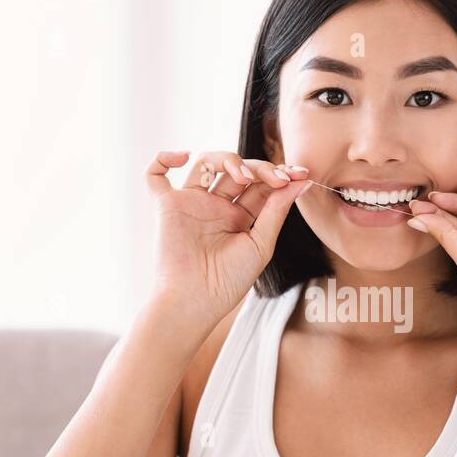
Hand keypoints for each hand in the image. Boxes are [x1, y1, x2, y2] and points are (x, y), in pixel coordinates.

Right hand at [146, 150, 309, 329]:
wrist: (196, 300)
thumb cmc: (229, 281)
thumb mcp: (261, 244)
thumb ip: (277, 210)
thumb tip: (300, 181)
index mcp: (239, 217)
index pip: (259, 185)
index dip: (279, 175)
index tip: (300, 174)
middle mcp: (215, 207)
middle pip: (237, 170)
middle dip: (261, 168)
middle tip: (279, 177)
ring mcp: (191, 204)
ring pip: (206, 163)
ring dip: (227, 159)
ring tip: (244, 176)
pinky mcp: (167, 205)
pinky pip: (155, 175)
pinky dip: (163, 158)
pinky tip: (182, 156)